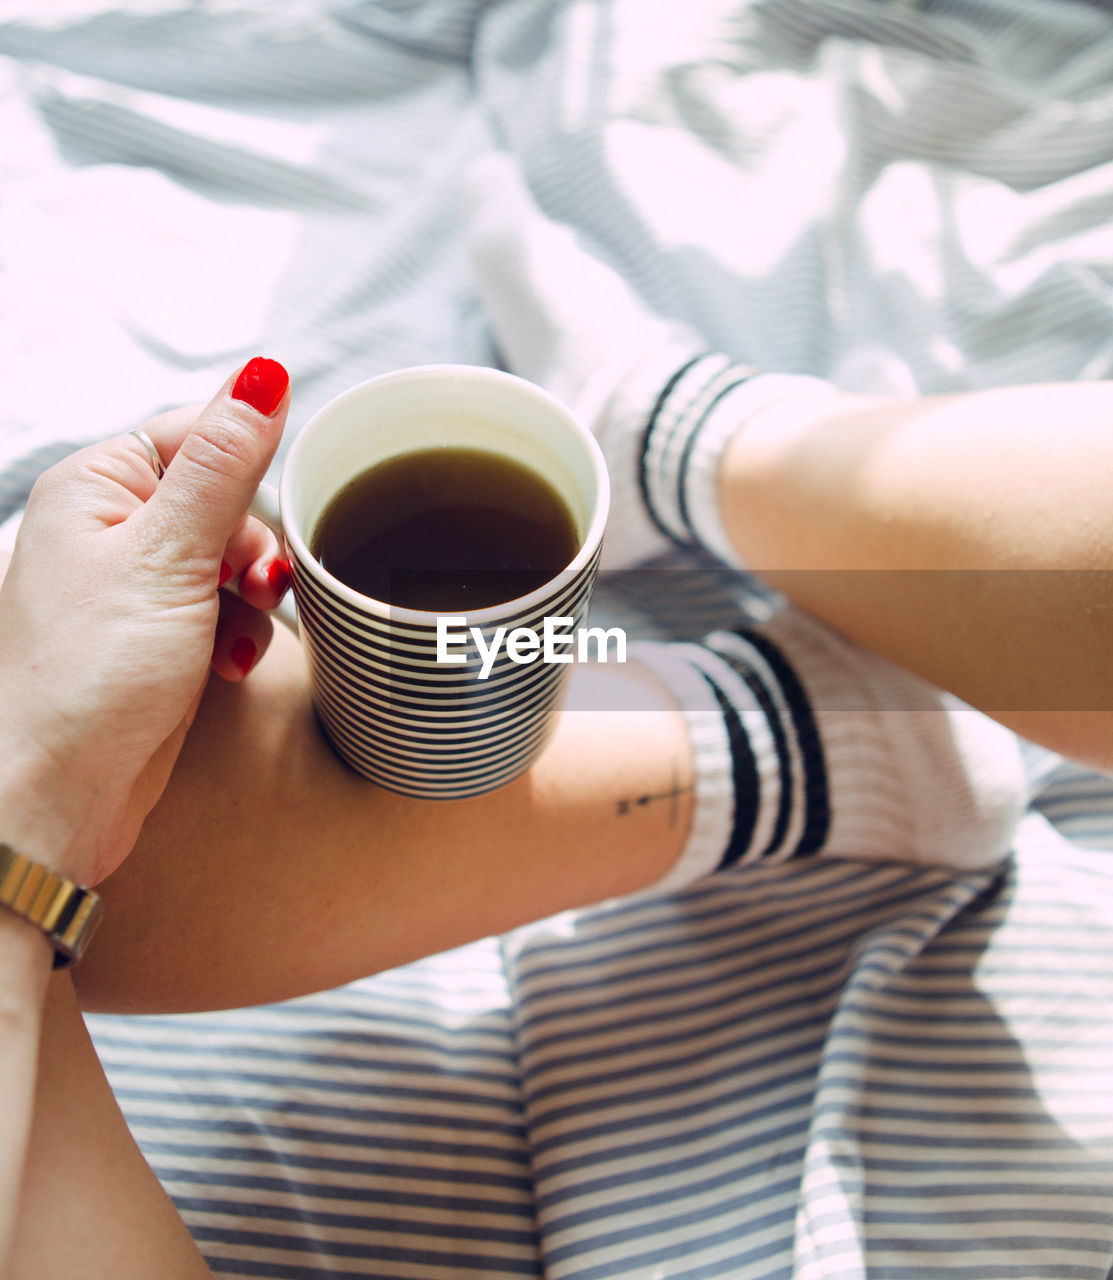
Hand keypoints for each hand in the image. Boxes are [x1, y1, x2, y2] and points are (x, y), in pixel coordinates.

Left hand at [0, 359, 290, 885]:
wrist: (60, 794)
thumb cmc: (90, 676)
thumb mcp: (170, 556)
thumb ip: (224, 464)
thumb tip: (263, 375)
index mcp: (98, 487)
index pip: (199, 434)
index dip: (249, 467)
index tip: (287, 498)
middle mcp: (112, 529)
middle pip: (224, 501)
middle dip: (254, 547)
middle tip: (257, 585)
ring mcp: (135, 586)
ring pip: (232, 560)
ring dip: (253, 597)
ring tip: (241, 635)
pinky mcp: (158, 636)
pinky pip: (223, 610)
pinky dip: (240, 634)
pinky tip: (232, 664)